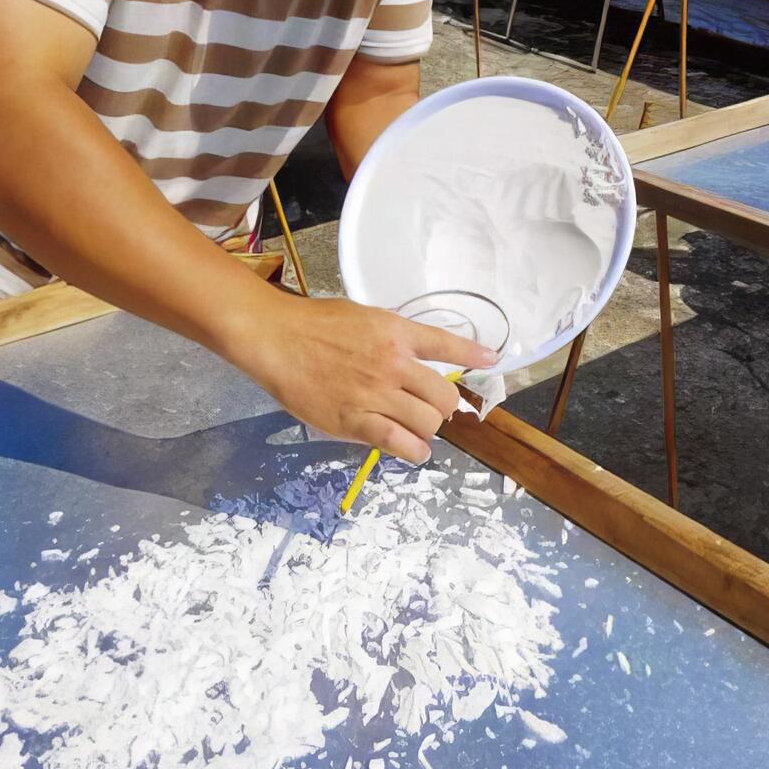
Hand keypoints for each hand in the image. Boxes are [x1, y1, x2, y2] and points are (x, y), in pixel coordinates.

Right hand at [241, 295, 496, 463]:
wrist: (277, 339)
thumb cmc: (314, 323)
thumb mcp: (363, 317)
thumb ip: (390, 336)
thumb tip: (410, 353)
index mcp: (396, 332)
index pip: (447, 345)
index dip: (474, 357)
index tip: (491, 362)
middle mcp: (394, 363)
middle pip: (444, 396)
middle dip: (444, 406)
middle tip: (431, 409)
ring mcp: (377, 394)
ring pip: (428, 423)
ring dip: (428, 429)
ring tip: (419, 431)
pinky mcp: (357, 421)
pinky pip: (400, 444)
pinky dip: (415, 451)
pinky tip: (415, 451)